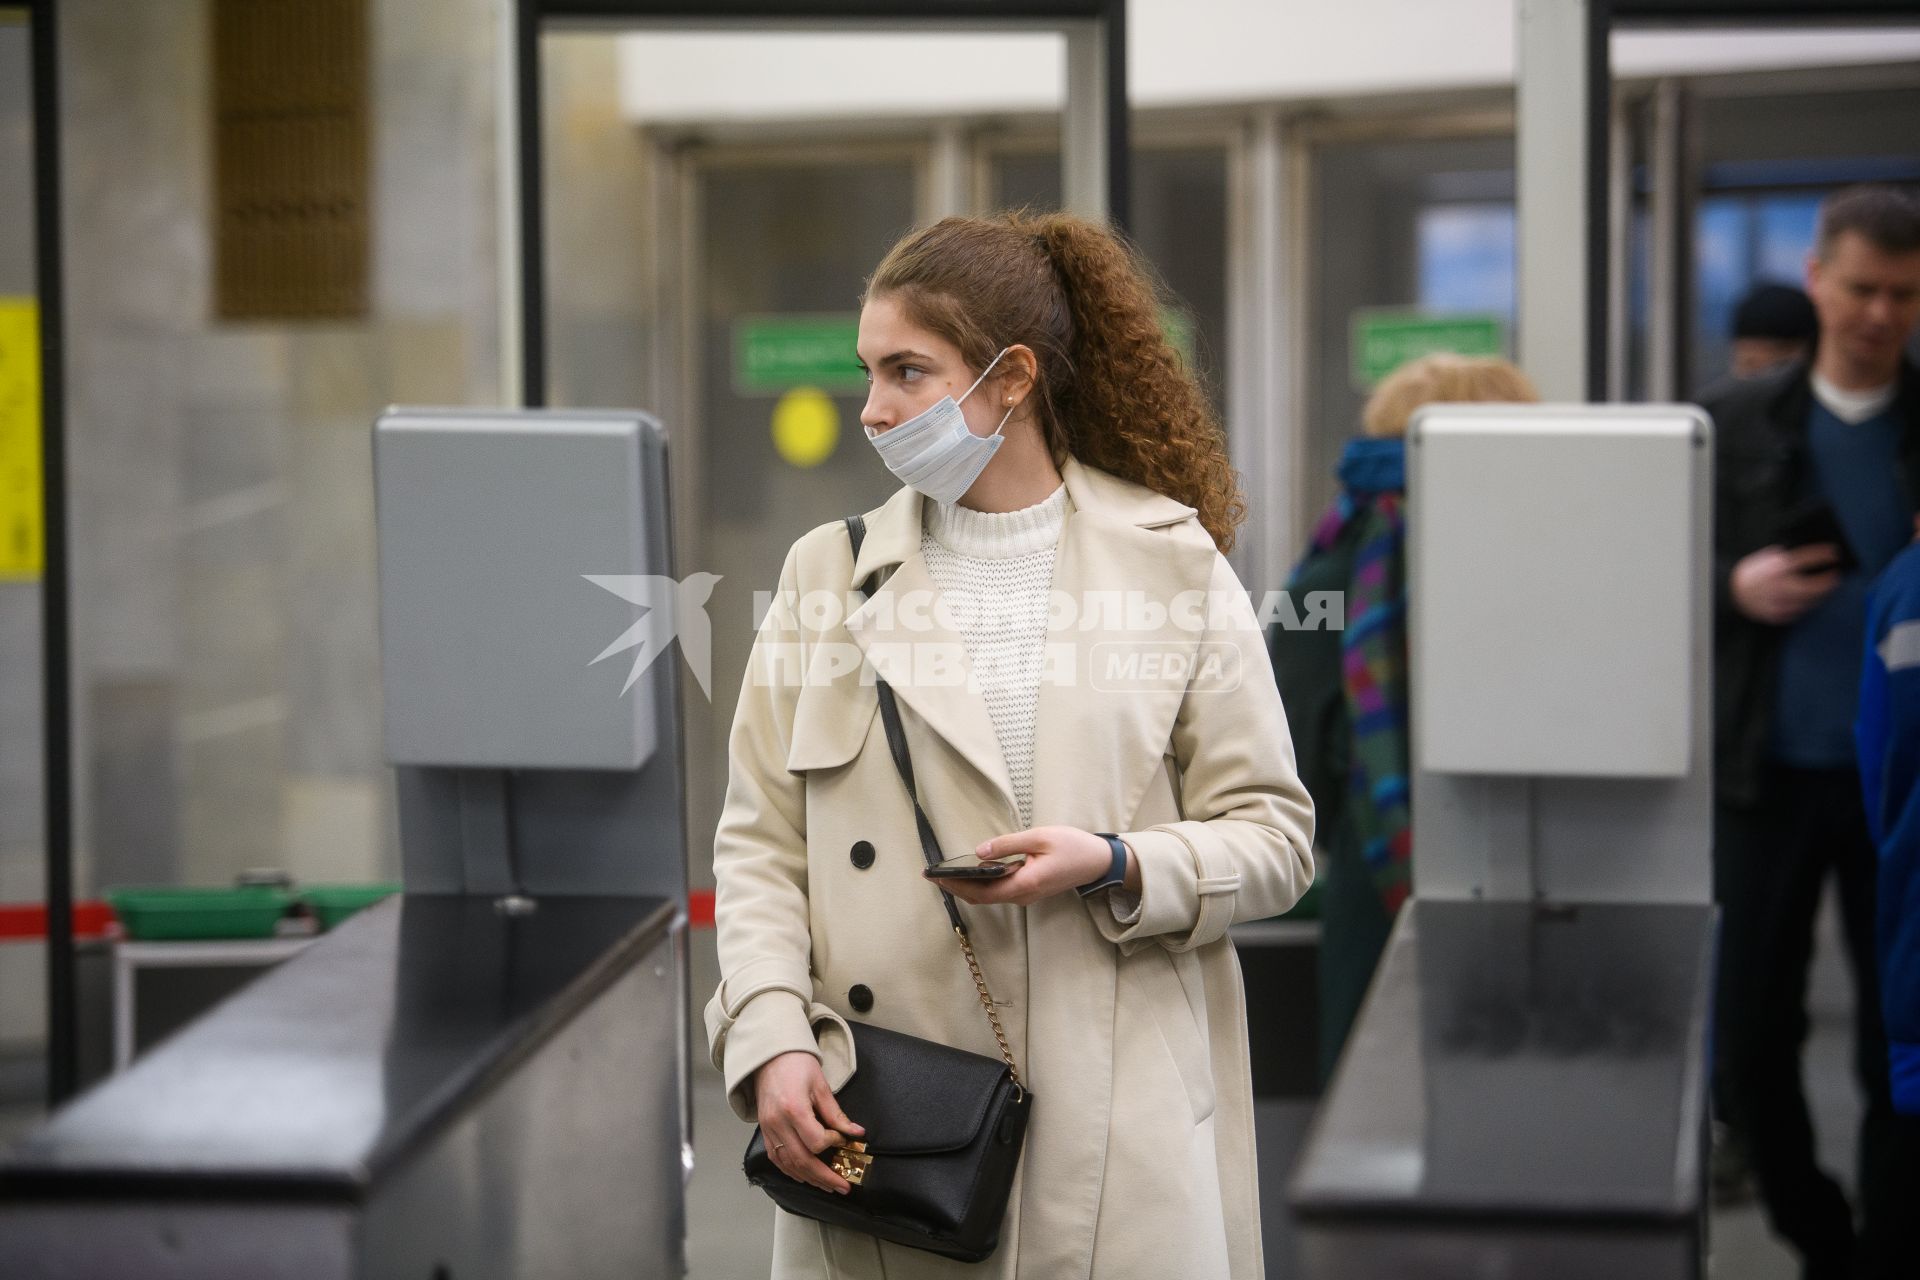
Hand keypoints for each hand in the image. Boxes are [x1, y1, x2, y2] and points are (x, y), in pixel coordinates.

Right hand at [752, 1050, 864, 1194]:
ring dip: (810, 1178)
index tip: (844, 1139)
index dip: (833, 1144)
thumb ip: (836, 1113)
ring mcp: (768, 1129)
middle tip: (843, 1186)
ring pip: (789, 1164)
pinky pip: (777, 1159)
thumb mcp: (820, 1085)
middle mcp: (778, 1123)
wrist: (769, 1056)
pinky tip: (806, 1176)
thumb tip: (856, 1133)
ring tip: (828, 1186)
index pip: (816, 1141)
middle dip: (825, 1177)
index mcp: (794, 1109)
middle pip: (802, 1160)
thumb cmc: (796, 1065)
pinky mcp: (764, 1131)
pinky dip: (792, 1171)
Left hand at [932, 826, 1114, 906]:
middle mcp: (1023, 895)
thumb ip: (1008, 845)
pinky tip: (972, 872)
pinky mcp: (1030, 889)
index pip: (981, 891)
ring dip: (967, 887)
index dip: (956, 886)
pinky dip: (982, 884)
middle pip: (982, 897)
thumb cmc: (1073, 847)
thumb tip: (979, 851)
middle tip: (932, 876)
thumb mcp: (1039, 837)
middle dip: (956, 888)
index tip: (936, 878)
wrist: (1099, 862)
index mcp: (1024, 884)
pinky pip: (1000, 891)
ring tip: (946, 874)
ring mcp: (1027, 895)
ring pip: (990, 896)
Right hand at [1730, 544, 1841, 625]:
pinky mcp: (1776, 615)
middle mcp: (1779, 585)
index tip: (1835, 553)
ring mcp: (1778, 602)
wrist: (1732, 592)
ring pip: (1809, 601)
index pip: (1807, 558)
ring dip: (1819, 595)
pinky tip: (1806, 599)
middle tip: (1835, 577)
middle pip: (1814, 586)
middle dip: (1828, 582)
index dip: (1823, 555)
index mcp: (1776, 567)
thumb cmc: (1752, 573)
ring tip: (1824, 589)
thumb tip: (1810, 557)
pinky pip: (1798, 611)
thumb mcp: (1767, 558)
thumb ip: (1786, 558)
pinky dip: (1805, 605)